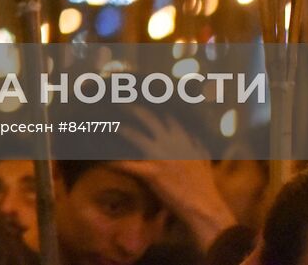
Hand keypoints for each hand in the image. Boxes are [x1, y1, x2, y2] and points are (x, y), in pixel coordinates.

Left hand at [113, 109, 236, 251]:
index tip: (142, 102)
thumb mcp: (203, 159)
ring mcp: (159, 156)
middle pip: (147, 118)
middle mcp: (170, 142)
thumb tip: (194, 134)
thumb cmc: (203, 184)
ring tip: (106, 125)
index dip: (153, 108)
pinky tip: (104, 161)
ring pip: (134, 135)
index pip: (166, 116)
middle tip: (120, 103)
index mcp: (182, 138)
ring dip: (120, 128)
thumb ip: (196, 144)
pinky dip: (114, 163)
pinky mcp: (151, 172)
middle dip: (132, 109)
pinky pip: (128, 165)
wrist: (203, 206)